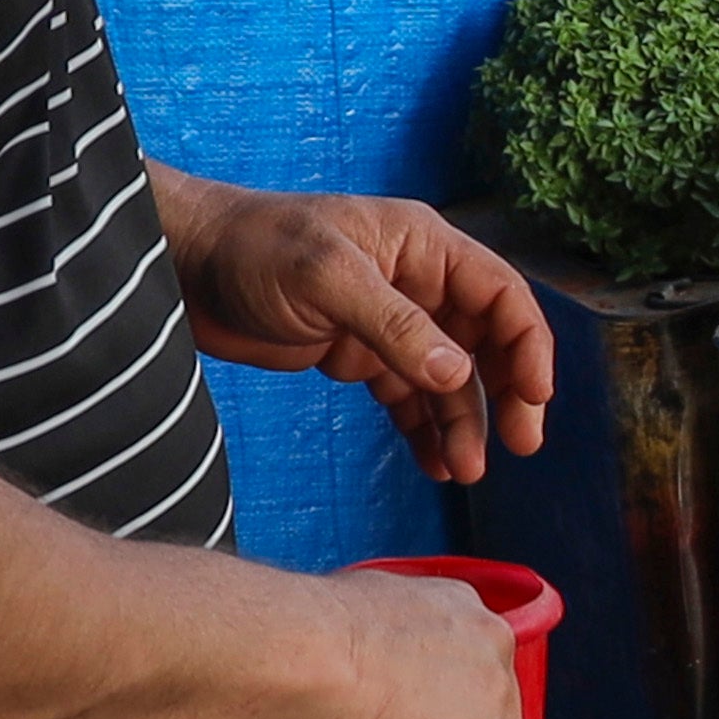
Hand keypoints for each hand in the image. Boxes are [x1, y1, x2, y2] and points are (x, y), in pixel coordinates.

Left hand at [160, 180, 551, 482]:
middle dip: (506, 393)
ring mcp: (388, 323)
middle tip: (518, 444)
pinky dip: (424, 430)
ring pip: (448, 379)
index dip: (528, 345)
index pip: (500, 295)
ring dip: (462, 423)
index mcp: (423, 248)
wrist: (183, 266)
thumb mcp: (327, 278)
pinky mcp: (357, 355)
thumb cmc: (253, 248)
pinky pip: (408, 397)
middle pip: (486, 343)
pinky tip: (433, 464)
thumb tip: (458, 375)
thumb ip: (396, 326)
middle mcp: (416, 284)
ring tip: (464, 470)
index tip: (535, 397)